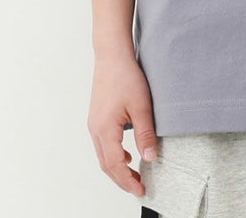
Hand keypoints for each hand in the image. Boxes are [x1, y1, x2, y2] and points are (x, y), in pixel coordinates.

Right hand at [88, 53, 158, 195]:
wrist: (112, 55)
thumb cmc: (126, 76)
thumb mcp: (142, 106)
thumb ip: (146, 134)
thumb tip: (151, 158)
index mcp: (105, 129)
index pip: (115, 165)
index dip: (128, 180)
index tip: (140, 190)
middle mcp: (95, 129)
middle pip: (106, 164)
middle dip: (122, 179)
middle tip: (139, 187)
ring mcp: (94, 123)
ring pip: (103, 155)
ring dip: (117, 168)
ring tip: (135, 174)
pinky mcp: (97, 117)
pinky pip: (103, 144)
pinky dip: (114, 155)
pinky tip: (127, 153)